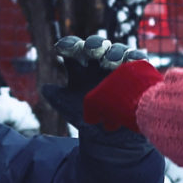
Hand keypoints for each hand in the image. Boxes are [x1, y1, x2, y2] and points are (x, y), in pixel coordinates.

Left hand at [45, 36, 162, 132]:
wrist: (110, 138)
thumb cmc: (88, 119)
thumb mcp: (69, 108)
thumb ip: (56, 96)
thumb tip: (43, 88)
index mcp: (82, 67)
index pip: (75, 49)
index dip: (69, 45)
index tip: (61, 48)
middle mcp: (99, 63)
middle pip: (97, 45)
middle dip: (95, 44)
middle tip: (92, 51)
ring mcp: (119, 67)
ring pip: (118, 50)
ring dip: (115, 53)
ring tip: (111, 63)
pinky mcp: (136, 74)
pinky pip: (138, 61)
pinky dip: (135, 58)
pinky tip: (132, 61)